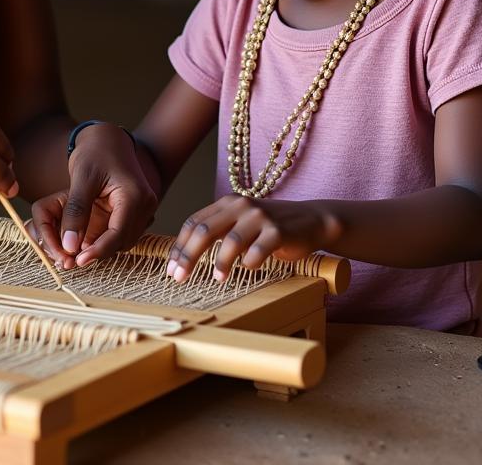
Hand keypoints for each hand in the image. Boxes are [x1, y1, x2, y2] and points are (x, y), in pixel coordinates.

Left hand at [31, 122, 156, 269]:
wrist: (108, 137)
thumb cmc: (95, 152)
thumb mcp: (81, 178)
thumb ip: (76, 211)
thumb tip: (69, 245)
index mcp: (134, 195)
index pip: (118, 234)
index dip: (98, 251)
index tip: (78, 261)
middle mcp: (145, 204)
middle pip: (122, 240)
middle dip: (98, 251)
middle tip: (70, 257)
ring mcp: (144, 208)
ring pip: (123, 239)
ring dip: (102, 246)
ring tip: (76, 249)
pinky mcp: (137, 210)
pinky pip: (123, 232)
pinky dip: (106, 238)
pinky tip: (88, 238)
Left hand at [168, 195, 341, 282]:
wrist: (311, 221)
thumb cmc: (269, 228)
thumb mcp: (240, 224)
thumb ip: (218, 231)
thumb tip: (186, 255)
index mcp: (226, 204)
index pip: (194, 223)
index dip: (179, 246)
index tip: (170, 268)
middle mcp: (240, 206)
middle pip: (205, 230)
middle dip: (188, 255)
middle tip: (179, 277)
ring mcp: (260, 217)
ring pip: (231, 239)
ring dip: (221, 261)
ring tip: (217, 278)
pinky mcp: (278, 230)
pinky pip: (260, 248)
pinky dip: (251, 261)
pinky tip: (248, 268)